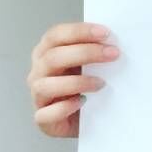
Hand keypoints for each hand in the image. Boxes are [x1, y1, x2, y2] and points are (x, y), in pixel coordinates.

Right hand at [27, 22, 118, 137]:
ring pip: (47, 85)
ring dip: (77, 82)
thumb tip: (113, 42)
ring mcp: (38, 96)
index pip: (55, 35)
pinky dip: (64, 107)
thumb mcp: (90, 65)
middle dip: (85, 53)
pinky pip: (45, 114)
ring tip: (102, 83)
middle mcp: (38, 72)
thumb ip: (95, 51)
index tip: (105, 33)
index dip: (79, 32)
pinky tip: (82, 102)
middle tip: (112, 54)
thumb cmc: (88, 86)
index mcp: (46, 52)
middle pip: (53, 57)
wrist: (89, 119)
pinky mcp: (43, 120)